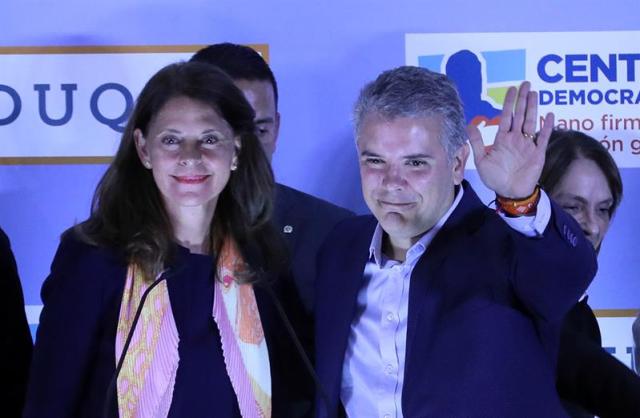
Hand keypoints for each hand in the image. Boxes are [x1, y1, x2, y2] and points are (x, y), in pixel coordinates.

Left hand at [468, 81, 553, 198]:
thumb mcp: (481, 160)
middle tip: (525, 84)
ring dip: (533, 108)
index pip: (506, 117)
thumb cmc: (495, 177)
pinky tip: (549, 115)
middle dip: (522, 99)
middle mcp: (516, 138)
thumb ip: (477, 142)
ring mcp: (527, 144)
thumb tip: (469, 124)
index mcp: (503, 139)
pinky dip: (546, 127)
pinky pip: (543, 138)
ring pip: (531, 122)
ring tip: (534, 93)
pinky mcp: (537, 153)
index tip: (511, 89)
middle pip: (520, 115)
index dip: (508, 103)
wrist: (509, 192)